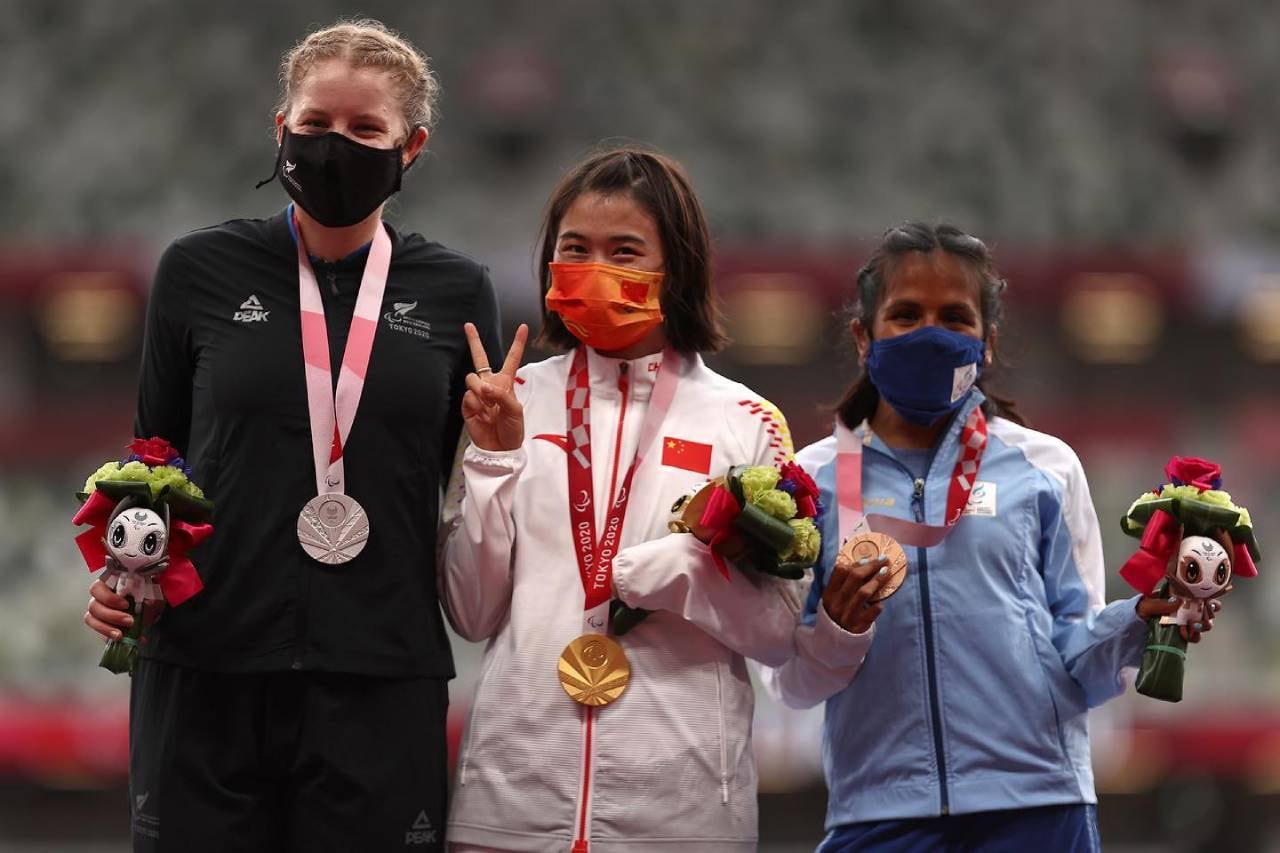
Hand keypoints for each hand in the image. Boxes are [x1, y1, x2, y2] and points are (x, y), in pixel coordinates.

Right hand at [84, 579, 164, 642]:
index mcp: (107, 585)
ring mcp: (97, 613)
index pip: (97, 589)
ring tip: (121, 635)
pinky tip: (123, 641)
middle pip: (93, 607)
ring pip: (92, 620)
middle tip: (129, 621)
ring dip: (106, 629)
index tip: (126, 605)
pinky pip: (98, 633)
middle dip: (111, 616)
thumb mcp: (149, 593)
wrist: (148, 609)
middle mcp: (98, 598)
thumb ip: (149, 595)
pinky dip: (110, 638)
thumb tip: (149, 602)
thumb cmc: (144, 596)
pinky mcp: (101, 627)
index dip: (109, 598)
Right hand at [462, 323, 527, 451]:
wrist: (500, 448)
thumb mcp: (516, 411)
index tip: (523, 327)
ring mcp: (477, 394)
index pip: (512, 359)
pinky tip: (481, 414)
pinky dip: (475, 404)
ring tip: (489, 406)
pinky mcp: (467, 405)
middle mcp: (490, 384)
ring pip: (472, 378)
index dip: (517, 343)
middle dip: (473, 341)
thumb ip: (502, 395)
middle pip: (480, 359)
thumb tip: (483, 387)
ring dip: (480, 390)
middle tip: (468, 326)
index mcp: (506, 383)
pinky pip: (468, 395)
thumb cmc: (512, 429)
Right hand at [822, 553, 889, 634]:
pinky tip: (882, 599)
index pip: (840, 571)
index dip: (856, 562)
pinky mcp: (859, 625)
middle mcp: (836, 604)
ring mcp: (847, 615)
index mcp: (828, 594)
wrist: (837, 641)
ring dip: (877, 580)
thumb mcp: (835, 599)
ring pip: (864, 593)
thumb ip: (843, 584)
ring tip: (886, 573)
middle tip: (883, 560)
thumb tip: (864, 563)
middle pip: (854, 578)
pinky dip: (878, 603)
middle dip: (871, 566)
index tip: (868, 559)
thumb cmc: (839, 614)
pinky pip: (873, 611)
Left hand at [1136, 593, 1220, 642]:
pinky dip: (1195, 636)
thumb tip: (1178, 602)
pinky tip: (1192, 636)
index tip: (1211, 602)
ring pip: (1200, 622)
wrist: (1128, 628)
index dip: (1206, 598)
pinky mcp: (1179, 634)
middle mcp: (1180, 608)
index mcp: (1173, 596)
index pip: (1194, 594)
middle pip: (1202, 608)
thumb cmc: (1136, 612)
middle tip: (1207, 616)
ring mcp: (1180, 621)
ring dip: (1204, 624)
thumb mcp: (1145, 605)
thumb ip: (1160, 604)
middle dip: (1209, 612)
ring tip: (1197, 627)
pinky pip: (1192, 635)